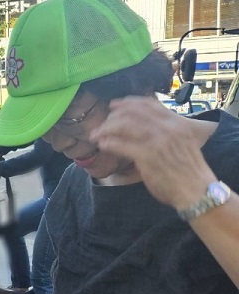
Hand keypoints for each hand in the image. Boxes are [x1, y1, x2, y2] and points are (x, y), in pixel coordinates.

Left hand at [90, 97, 216, 208]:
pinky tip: (102, 145)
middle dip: (113, 117)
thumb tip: (142, 126)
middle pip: (133, 113)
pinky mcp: (148, 156)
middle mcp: (168, 128)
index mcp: (176, 122)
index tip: (114, 105)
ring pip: (125, 126)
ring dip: (106, 129)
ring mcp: (158, 141)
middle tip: (101, 124)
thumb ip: (166, 132)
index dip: (128, 102)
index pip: (149, 104)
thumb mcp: (182, 143)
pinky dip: (109, 144)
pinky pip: (122, 145)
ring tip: (96, 135)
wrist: (197, 191)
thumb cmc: (187, 170)